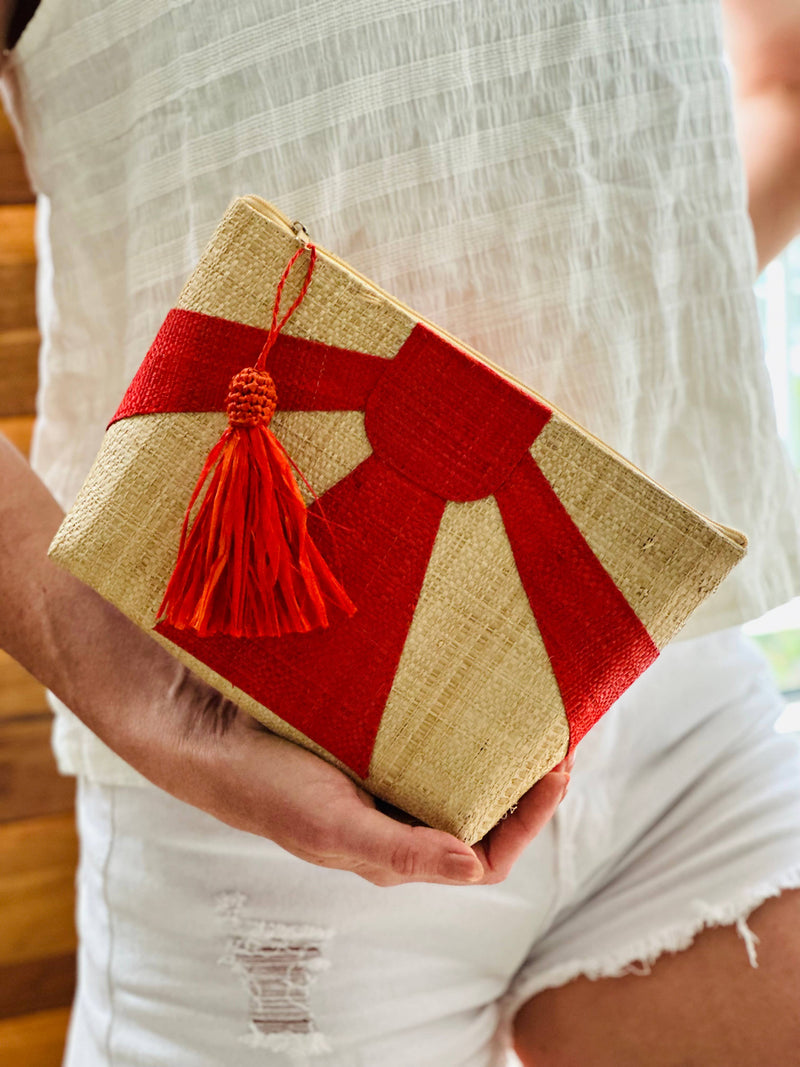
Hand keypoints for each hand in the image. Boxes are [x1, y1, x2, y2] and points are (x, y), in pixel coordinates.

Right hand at [134, 661, 571, 888]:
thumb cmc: (268, 790)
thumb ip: (403, 853)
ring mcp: (392, 776)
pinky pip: (436, 733)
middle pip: (484, 809)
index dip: (530, 820)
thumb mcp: (335, 828)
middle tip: (560, 730)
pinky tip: (478, 690)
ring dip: (501, 747)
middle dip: (528, 777)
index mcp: (399, 852)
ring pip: (465, 770)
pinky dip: (465, 719)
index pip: (487, 855)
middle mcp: (403, 817)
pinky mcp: (379, 737)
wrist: (212, 734)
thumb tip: (476, 868)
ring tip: (533, 709)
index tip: (557, 769)